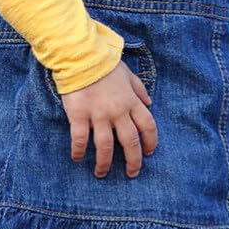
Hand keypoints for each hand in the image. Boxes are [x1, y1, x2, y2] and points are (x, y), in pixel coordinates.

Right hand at [61, 62, 157, 177]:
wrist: (82, 55)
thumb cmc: (105, 64)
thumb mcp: (128, 74)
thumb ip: (139, 89)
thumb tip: (150, 102)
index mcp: (131, 102)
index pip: (148, 126)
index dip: (151, 142)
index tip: (149, 152)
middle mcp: (118, 112)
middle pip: (130, 142)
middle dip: (133, 161)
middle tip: (131, 173)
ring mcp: (98, 115)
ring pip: (106, 146)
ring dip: (105, 163)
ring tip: (101, 173)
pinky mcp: (79, 114)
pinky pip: (80, 138)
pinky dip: (79, 150)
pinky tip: (77, 158)